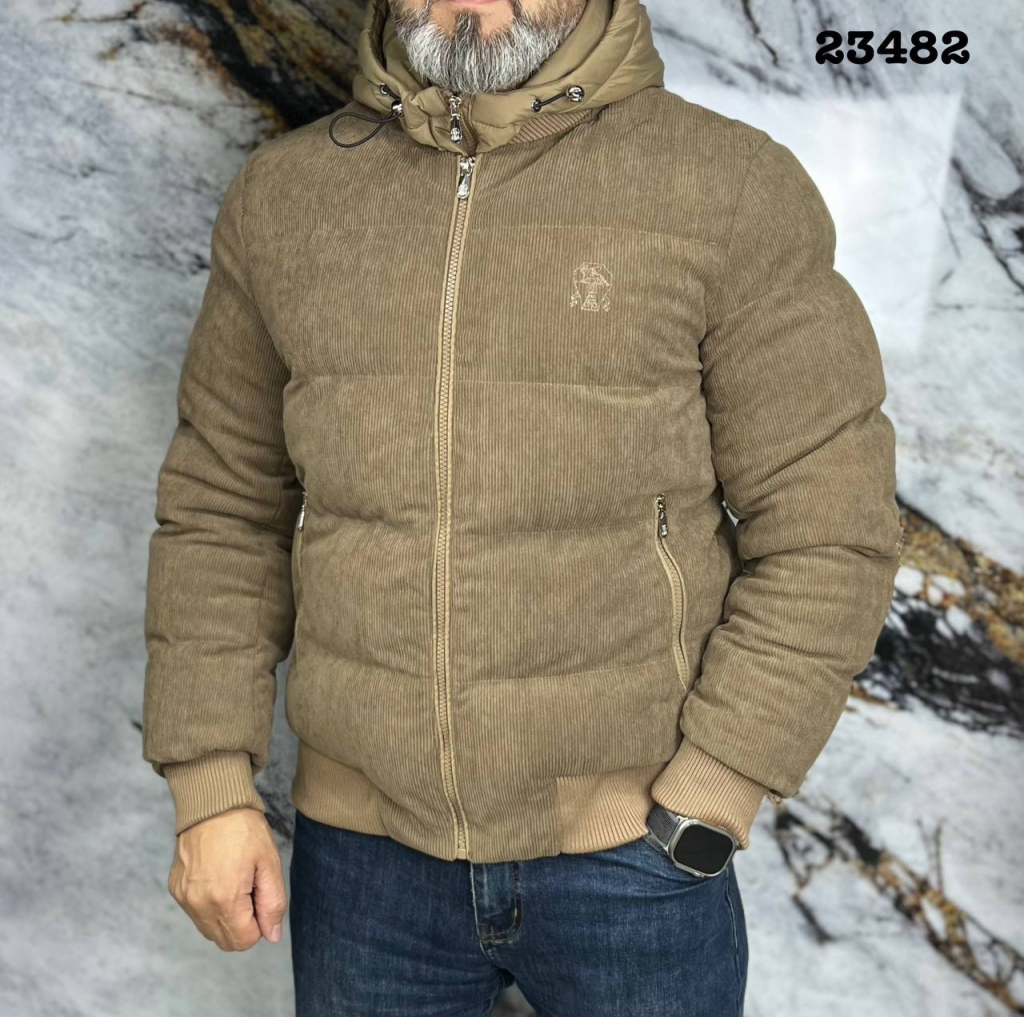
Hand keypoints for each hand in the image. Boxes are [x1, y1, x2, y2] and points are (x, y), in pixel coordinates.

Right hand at [167, 806, 286, 950]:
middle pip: (225, 941)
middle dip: (243, 924)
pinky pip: (196, 914)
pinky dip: (210, 906)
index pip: (244, 941)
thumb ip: (273, 904)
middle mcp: (198, 904)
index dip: (259, 924)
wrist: (212, 804)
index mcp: (224, 899)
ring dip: (226, 917)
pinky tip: (219, 878)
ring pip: (209, 930)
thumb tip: (271, 936)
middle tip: (250, 889)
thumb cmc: (244, 830)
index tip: (260, 897)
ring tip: (234, 882)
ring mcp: (184, 898)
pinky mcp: (176, 890)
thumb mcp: (269, 863)